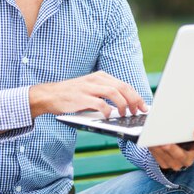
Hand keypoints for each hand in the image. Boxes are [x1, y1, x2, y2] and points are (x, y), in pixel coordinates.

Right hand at [29, 71, 147, 117]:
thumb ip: (105, 94)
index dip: (136, 95)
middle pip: (122, 87)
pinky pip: (100, 103)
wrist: (50, 95)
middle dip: (134, 100)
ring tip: (125, 114)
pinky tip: (109, 116)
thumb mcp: (90, 89)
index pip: (123, 84)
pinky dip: (108, 110)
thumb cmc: (72, 95)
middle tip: (139, 111)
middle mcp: (96, 79)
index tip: (144, 106)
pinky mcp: (81, 97)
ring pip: (114, 93)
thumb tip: (125, 105)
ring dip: (123, 105)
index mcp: (100, 76)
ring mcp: (88, 87)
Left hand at [149, 128, 193, 171]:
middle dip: (173, 150)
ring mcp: (178, 163)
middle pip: (183, 156)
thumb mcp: (188, 128)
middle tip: (166, 143)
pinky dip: (154, 151)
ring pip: (169, 159)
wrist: (176, 143)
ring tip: (153, 142)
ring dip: (160, 150)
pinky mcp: (166, 164)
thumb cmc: (183, 132)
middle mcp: (190, 158)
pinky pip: (160, 159)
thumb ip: (188, 124)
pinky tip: (149, 143)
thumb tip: (184, 110)